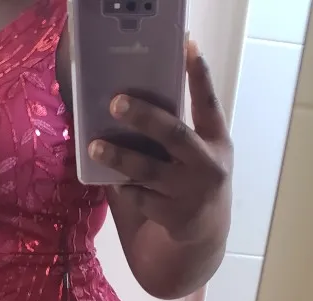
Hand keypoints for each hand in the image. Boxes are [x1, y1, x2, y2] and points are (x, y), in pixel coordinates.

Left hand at [88, 41, 232, 242]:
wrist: (203, 242)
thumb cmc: (192, 187)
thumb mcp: (198, 159)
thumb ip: (176, 137)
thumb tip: (128, 107)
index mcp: (217, 144)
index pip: (209, 105)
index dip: (200, 76)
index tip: (187, 46)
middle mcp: (209, 166)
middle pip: (175, 135)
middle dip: (145, 117)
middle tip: (116, 102)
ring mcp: (192, 193)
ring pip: (149, 170)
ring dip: (120, 157)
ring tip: (95, 146)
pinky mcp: (175, 217)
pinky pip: (140, 197)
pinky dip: (124, 188)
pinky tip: (114, 181)